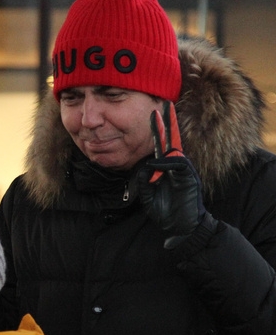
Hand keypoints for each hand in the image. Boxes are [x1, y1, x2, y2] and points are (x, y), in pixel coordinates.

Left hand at [138, 101, 204, 248]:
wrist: (181, 226)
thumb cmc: (166, 212)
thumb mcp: (148, 195)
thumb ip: (144, 180)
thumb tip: (145, 165)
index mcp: (165, 169)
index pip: (160, 147)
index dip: (156, 132)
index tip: (152, 117)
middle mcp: (175, 166)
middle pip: (170, 141)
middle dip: (166, 124)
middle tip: (160, 107)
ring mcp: (183, 170)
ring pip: (174, 149)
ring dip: (165, 136)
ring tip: (159, 120)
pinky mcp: (189, 176)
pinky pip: (178, 164)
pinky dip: (167, 162)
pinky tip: (159, 162)